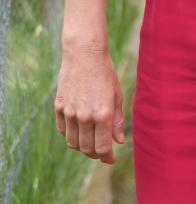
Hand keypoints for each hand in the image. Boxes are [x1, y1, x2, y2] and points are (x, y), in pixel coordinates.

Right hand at [54, 45, 125, 163]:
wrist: (84, 55)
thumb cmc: (105, 73)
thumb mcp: (117, 95)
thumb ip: (117, 120)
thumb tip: (118, 141)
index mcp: (102, 114)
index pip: (102, 147)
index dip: (107, 157)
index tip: (111, 159)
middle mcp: (84, 116)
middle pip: (87, 148)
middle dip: (96, 153)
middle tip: (102, 151)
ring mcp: (69, 112)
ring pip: (73, 142)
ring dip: (83, 146)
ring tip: (92, 142)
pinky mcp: (59, 107)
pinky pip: (63, 130)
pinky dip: (71, 135)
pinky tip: (80, 130)